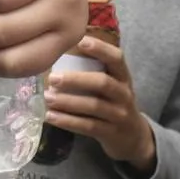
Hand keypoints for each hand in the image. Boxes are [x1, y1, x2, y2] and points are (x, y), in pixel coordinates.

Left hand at [44, 35, 153, 171]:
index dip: (101, 49)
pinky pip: (88, 126)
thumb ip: (94, 70)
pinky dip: (67, 121)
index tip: (81, 41)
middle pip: (103, 83)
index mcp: (123, 77)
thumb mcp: (113, 85)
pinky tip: (50, 116)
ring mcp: (119, 115)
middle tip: (53, 78)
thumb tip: (59, 51)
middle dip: (76, 79)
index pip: (117, 58)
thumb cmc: (114, 103)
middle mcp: (124, 94)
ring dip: (68, 102)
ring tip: (47, 97)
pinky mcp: (110, 133)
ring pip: (94, 106)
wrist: (132, 137)